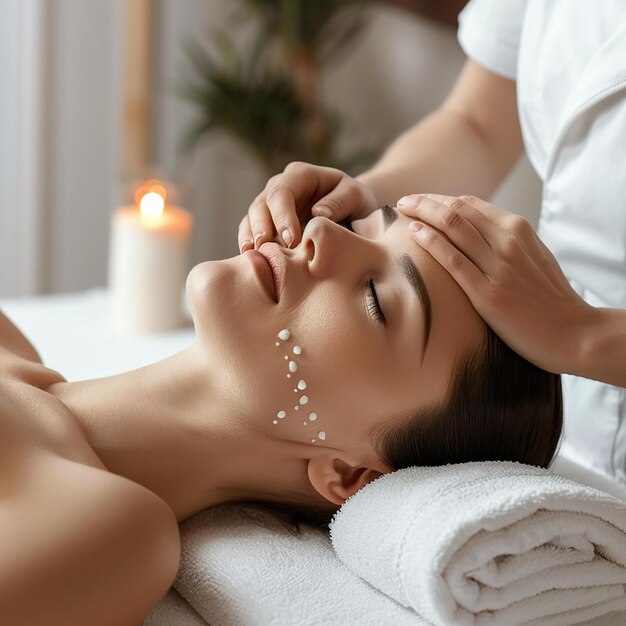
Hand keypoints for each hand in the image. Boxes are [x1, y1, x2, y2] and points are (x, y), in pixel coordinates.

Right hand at [237, 161, 377, 252]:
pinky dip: (249, 244)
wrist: (351, 210)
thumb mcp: (356, 196)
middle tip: (265, 248)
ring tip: (253, 256)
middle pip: (261, 204)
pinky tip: (251, 259)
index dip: (282, 216)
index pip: (282, 193)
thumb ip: (340, 202)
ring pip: (252, 218)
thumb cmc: (354, 201)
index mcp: (300, 175)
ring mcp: (270, 205)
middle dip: (261, 227)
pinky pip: (251, 231)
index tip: (292, 240)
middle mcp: (280, 186)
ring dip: (251, 237)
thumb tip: (317, 214)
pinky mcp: (267, 223)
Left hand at [397, 193, 595, 374]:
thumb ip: (507, 242)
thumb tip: (476, 234)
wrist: (573, 333)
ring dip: (422, 213)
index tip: (420, 202)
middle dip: (425, 201)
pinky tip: (413, 233)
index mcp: (518, 229)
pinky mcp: (488, 293)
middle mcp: (508, 241)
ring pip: (452, 226)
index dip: (440, 199)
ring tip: (401, 211)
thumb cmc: (549, 298)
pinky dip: (430, 241)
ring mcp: (498, 266)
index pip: (470, 203)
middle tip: (403, 202)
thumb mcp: (533, 257)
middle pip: (457, 209)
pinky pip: (453, 259)